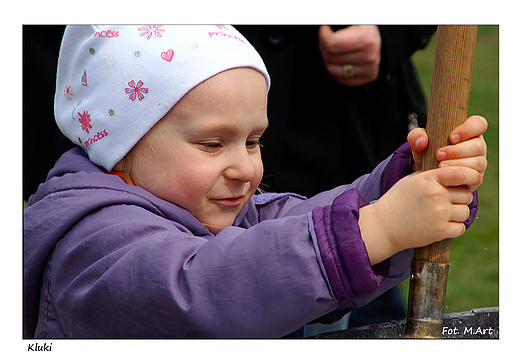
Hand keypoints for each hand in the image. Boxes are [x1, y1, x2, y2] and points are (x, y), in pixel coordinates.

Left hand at [318, 25, 381, 86]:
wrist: (382, 37)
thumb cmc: (365, 27)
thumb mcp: (355, 18)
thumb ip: (339, 20)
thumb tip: (324, 25)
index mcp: (366, 39)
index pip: (331, 44)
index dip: (323, 35)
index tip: (324, 29)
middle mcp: (368, 57)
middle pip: (329, 57)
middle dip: (323, 46)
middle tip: (327, 38)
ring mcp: (368, 69)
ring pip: (332, 70)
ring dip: (327, 59)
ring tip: (332, 50)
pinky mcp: (367, 77)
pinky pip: (340, 79)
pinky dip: (336, 70)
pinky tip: (339, 60)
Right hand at [359, 164, 481, 264]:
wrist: (383, 226)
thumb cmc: (397, 201)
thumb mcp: (411, 181)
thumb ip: (433, 175)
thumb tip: (457, 173)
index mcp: (429, 179)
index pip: (461, 173)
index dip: (471, 176)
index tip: (471, 180)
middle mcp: (436, 194)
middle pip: (466, 194)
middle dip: (459, 198)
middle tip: (445, 202)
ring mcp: (439, 213)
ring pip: (465, 211)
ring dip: (457, 213)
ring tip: (441, 214)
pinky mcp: (440, 231)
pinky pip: (461, 227)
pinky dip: (454, 228)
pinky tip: (442, 225)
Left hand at [407, 115, 487, 191]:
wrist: (427, 173)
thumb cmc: (427, 152)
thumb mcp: (419, 142)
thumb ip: (416, 136)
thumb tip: (422, 140)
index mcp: (468, 132)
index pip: (478, 124)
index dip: (468, 130)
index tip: (451, 137)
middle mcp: (477, 146)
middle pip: (479, 146)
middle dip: (458, 151)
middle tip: (439, 154)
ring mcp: (478, 163)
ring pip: (478, 162)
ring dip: (458, 164)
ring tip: (440, 166)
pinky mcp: (475, 178)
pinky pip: (475, 177)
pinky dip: (460, 177)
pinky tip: (447, 177)